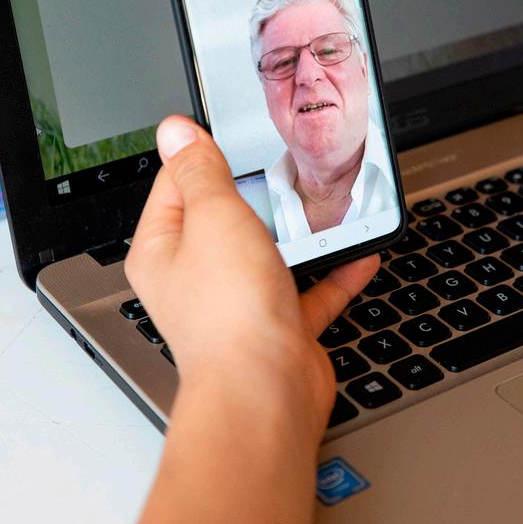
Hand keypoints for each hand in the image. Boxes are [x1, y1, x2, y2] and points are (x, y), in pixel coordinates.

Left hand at [124, 115, 377, 430]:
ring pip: (269, 257)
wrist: (266, 392)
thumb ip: (201, 170)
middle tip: (282, 166)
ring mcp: (238, 305)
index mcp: (163, 250)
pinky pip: (309, 293)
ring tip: (324, 205)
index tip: (231, 134)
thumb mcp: (214, 216)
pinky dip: (334, 275)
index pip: (174, 186)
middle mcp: (196, 279)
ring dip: (299, 234)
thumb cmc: (228, 314)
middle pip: (224, 220)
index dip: (202, 156)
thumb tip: (175, 131)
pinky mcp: (278, 328)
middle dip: (257, 195)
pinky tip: (359, 253)